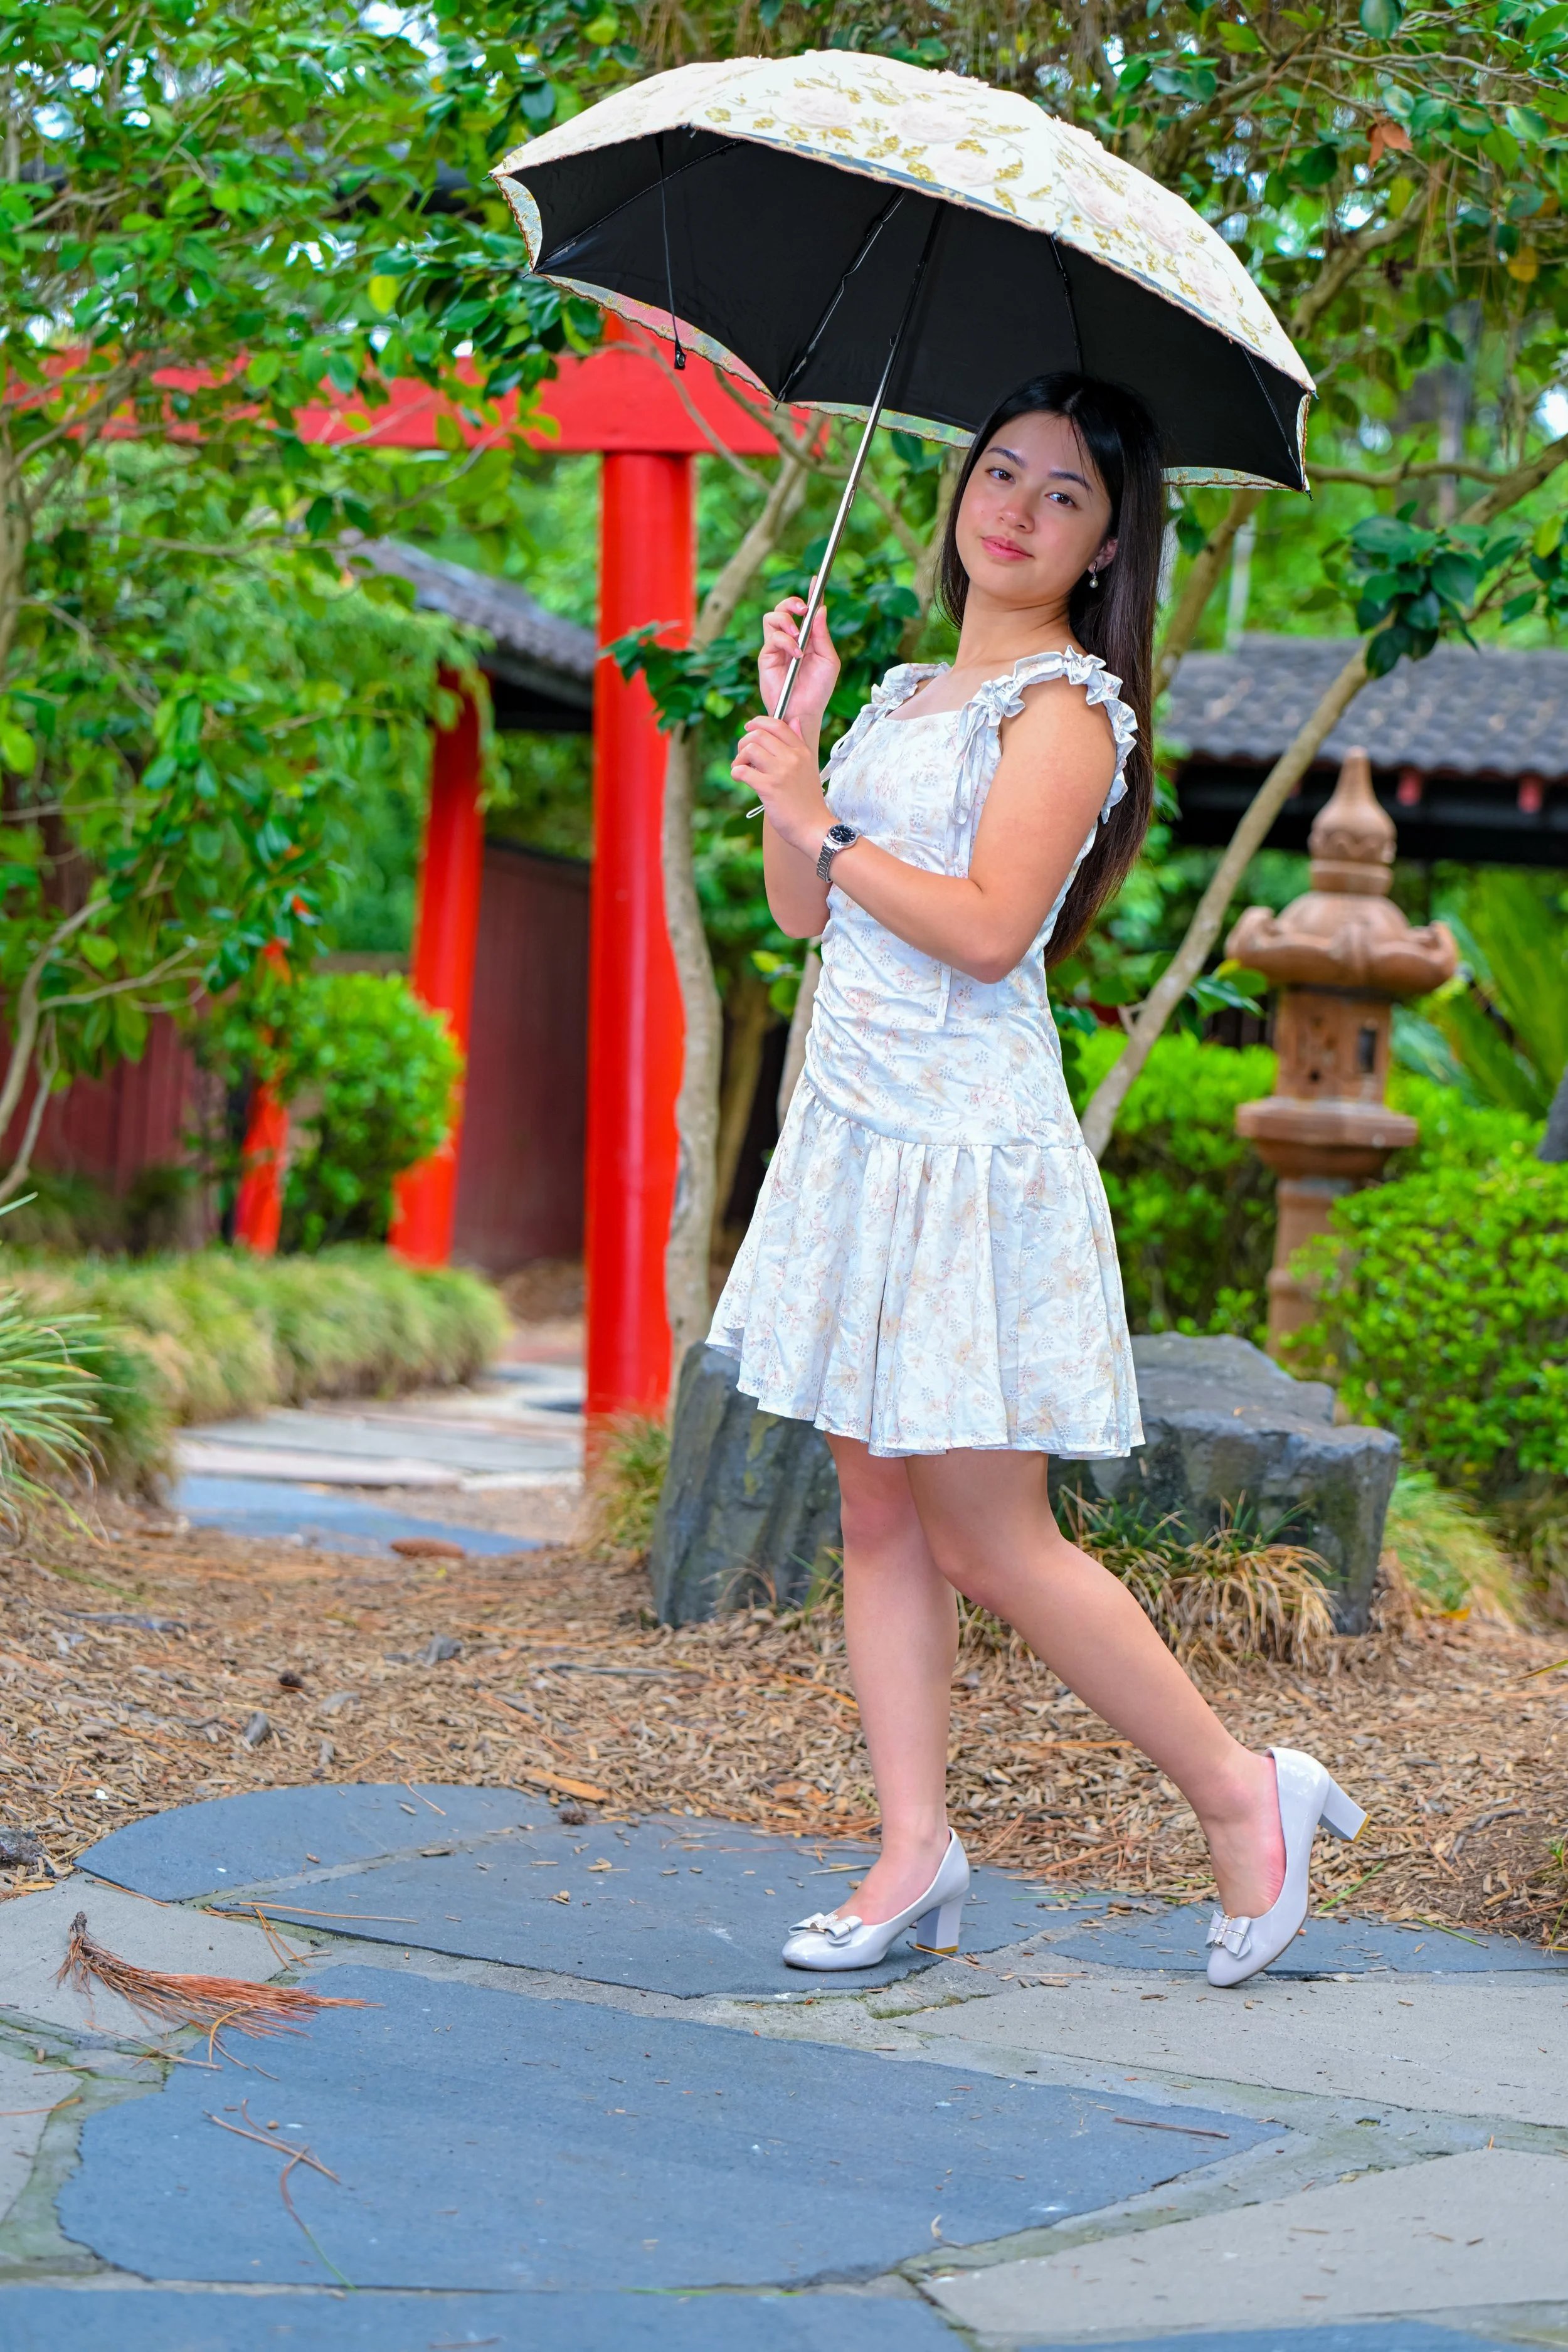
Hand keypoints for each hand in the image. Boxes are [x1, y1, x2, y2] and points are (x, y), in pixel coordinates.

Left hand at [730, 715, 828, 854]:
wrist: (814, 828)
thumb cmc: (808, 801)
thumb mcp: (809, 766)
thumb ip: (799, 742)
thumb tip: (794, 720)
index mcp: (802, 751)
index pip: (778, 725)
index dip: (759, 722)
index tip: (749, 729)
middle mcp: (792, 758)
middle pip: (760, 735)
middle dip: (744, 742)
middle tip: (742, 755)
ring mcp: (781, 772)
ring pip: (750, 749)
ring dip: (739, 758)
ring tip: (741, 768)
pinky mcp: (769, 788)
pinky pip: (743, 771)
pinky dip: (736, 772)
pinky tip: (738, 778)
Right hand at [758, 591, 837, 729]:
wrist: (805, 711)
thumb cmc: (819, 690)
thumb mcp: (828, 660)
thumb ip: (823, 635)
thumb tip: (820, 609)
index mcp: (807, 638)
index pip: (808, 612)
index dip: (812, 594)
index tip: (817, 579)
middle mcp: (790, 639)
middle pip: (783, 608)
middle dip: (792, 602)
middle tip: (803, 608)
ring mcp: (777, 647)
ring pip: (772, 618)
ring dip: (786, 620)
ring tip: (797, 635)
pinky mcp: (766, 657)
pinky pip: (771, 638)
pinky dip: (785, 641)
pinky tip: (796, 654)